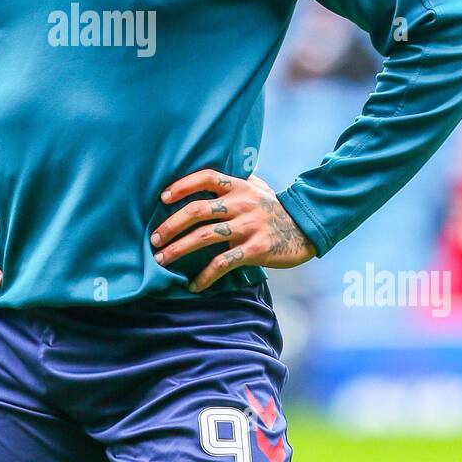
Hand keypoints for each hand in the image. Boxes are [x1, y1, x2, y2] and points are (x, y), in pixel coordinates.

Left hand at [151, 168, 315, 290]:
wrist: (307, 228)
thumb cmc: (275, 208)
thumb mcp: (258, 187)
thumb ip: (235, 181)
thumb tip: (207, 176)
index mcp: (240, 187)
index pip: (206, 177)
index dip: (183, 185)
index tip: (163, 198)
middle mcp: (242, 204)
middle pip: (198, 210)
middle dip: (171, 225)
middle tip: (154, 239)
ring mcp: (248, 227)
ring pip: (205, 236)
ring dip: (179, 249)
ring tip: (162, 260)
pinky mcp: (255, 250)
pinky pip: (223, 263)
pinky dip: (205, 276)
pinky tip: (193, 285)